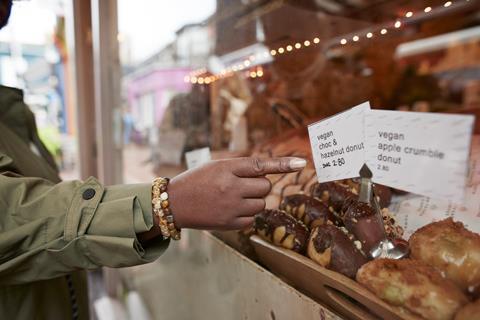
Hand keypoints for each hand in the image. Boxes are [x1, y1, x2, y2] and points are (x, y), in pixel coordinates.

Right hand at [168, 157, 305, 229]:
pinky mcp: (229, 224)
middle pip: (266, 187)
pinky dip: (246, 215)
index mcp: (227, 169)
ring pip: (261, 203)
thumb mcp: (216, 166)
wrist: (174, 204)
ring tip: (233, 198)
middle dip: (259, 186)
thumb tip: (267, 174)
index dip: (283, 164)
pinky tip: (231, 210)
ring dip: (253, 200)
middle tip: (243, 186)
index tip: (302, 163)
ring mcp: (231, 208)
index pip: (260, 165)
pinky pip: (252, 220)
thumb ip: (241, 168)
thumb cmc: (197, 181)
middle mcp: (231, 188)